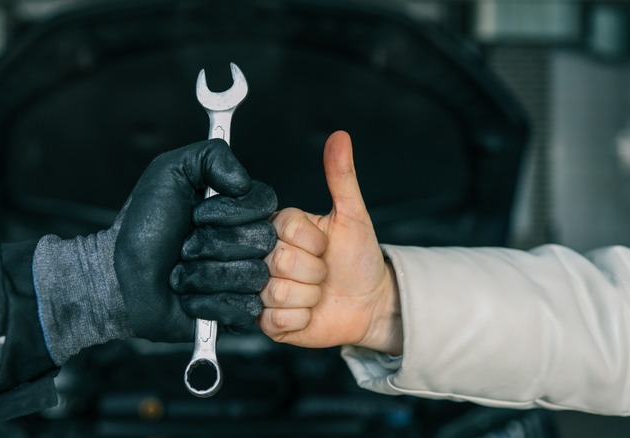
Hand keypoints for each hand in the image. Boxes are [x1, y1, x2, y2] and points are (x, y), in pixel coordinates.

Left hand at [33, 139, 276, 364]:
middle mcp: (249, 244)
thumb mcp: (169, 172)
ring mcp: (246, 280)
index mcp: (241, 210)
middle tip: (184, 246)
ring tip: (181, 273)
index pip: (265, 203)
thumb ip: (211, 155)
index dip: (230, 210)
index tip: (197, 213)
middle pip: (261, 240)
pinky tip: (187, 297)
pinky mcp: (236, 314)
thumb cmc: (144, 227)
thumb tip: (244, 180)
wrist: (119, 276)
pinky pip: (243, 308)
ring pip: (251, 275)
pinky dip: (206, 302)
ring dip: (204, 274)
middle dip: (211, 243)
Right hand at [258, 131, 401, 354]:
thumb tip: (340, 137)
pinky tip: (307, 312)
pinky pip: (276, 319)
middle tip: (322, 271)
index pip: (285, 230)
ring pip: (277, 292)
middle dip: (313, 271)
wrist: (368, 303)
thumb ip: (342, 176)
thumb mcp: (353, 215)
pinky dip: (300, 319)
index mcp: (279, 228)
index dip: (312, 243)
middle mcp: (264, 257)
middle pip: (279, 262)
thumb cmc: (358, 258)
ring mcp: (261, 289)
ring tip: (316, 291)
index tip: (324, 247)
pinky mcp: (265, 321)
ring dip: (308, 296)